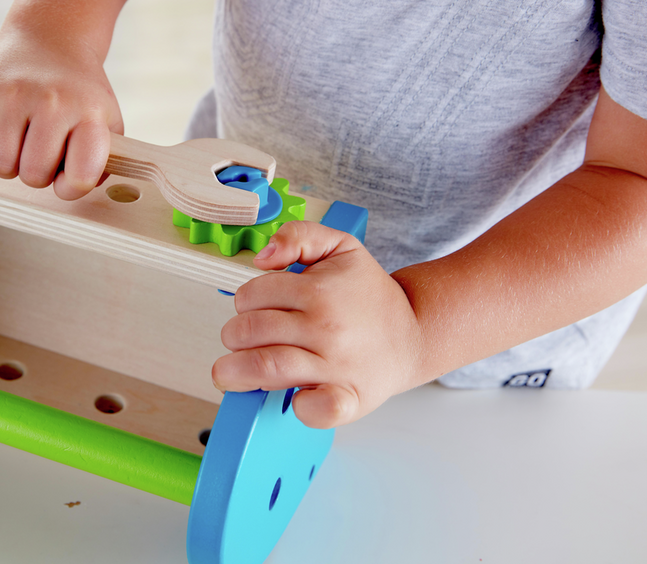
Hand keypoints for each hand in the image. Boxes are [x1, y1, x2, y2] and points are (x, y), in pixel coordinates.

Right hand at [0, 23, 123, 199]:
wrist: (51, 41)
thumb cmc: (77, 96)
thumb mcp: (106, 123)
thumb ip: (100, 164)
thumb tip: (69, 188)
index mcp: (90, 114)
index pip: (81, 177)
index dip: (71, 187)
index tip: (68, 174)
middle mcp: (53, 101)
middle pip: (33, 175)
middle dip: (35, 174)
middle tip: (40, 152)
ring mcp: (14, 93)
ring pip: (0, 165)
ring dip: (7, 165)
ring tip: (18, 143)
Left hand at [212, 221, 425, 428]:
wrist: (414, 334)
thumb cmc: (369, 296)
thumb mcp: (340, 247)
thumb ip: (298, 236)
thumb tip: (263, 257)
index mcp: (319, 291)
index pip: (252, 296)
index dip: (244, 301)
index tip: (252, 309)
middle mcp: (326, 328)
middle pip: (251, 333)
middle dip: (235, 336)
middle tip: (240, 340)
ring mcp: (336, 365)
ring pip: (268, 367)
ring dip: (238, 372)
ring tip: (232, 372)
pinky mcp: (349, 398)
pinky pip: (317, 409)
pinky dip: (300, 407)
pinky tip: (293, 398)